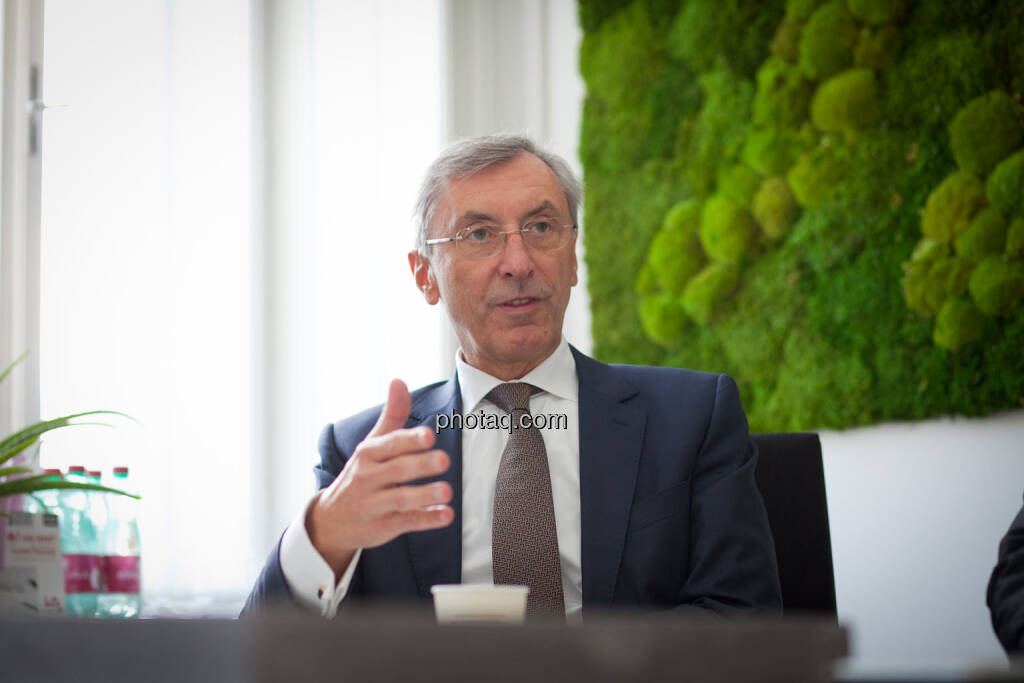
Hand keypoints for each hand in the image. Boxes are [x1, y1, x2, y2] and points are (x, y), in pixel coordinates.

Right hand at [307, 379, 453, 577]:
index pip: (389, 444)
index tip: (429, 435)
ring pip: (400, 499)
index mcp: (368, 455)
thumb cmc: (360, 474)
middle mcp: (368, 478)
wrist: (330, 520)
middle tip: (444, 459)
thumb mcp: (371, 445)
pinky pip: (406, 523)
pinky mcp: (383, 527)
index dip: (409, 440)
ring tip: (447, 491)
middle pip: (396, 471)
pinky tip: (446, 515)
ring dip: (424, 495)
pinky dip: (427, 520)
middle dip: (420, 465)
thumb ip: (392, 415)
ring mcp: (374, 505)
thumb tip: (399, 381)